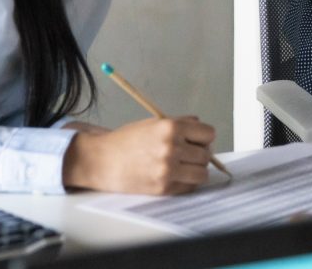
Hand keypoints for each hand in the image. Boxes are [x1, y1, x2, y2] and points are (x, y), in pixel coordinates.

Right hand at [62, 116, 215, 194]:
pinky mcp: (164, 188)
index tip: (198, 140)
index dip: (203, 137)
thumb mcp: (154, 123)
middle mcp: (171, 148)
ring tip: (184, 166)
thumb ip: (180, 123)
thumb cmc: (127, 140)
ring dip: (196, 170)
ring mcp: (168, 170)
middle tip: (188, 154)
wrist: (103, 161)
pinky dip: (186, 182)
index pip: (208, 134)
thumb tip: (201, 127)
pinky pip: (189, 187)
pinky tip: (174, 175)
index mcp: (170, 127)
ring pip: (202, 174)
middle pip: (206, 155)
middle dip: (199, 154)